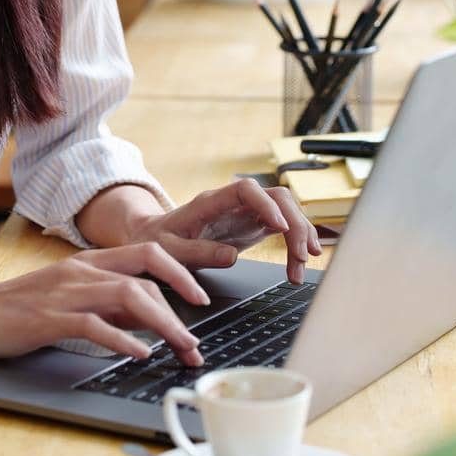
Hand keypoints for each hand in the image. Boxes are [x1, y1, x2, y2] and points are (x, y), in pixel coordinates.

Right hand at [0, 241, 209, 365]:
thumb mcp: (70, 297)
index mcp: (88, 261)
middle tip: (197, 341)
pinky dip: (122, 339)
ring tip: (180, 348)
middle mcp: (82, 270)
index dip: (180, 272)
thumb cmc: (19, 307)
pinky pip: (94, 324)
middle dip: (179, 307)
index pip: (147, 253)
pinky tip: (140, 354)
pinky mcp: (48, 318)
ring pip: (128, 296)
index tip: (201, 299)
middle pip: (145, 275)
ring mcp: (65, 292)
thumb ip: (106, 301)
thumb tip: (147, 316)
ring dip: (162, 323)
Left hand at [128, 180, 321, 284]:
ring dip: (300, 233)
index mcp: (210, 202)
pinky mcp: (253, 226)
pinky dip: (295, 241)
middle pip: (275, 197)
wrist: (153, 238)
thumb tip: (231, 256)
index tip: (280, 227)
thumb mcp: (169, 251)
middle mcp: (233, 203)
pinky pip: (282, 227)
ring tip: (303, 265)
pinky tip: (301, 260)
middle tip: (302, 256)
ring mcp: (246, 212)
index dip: (266, 204)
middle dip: (294, 223)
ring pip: (284, 209)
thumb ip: (198, 253)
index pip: (245, 190)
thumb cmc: (159, 242)